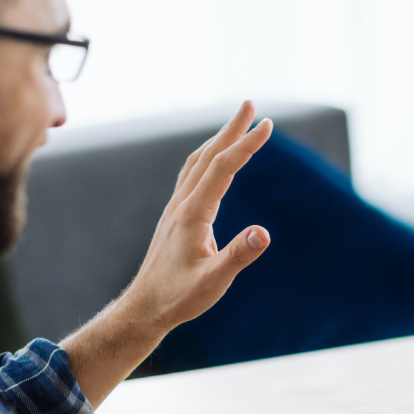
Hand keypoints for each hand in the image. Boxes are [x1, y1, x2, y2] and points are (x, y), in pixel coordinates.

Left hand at [61, 101, 272, 406]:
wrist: (145, 308)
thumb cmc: (179, 298)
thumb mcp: (213, 282)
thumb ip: (238, 256)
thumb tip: (264, 233)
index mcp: (193, 214)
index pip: (223, 169)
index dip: (245, 145)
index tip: (267, 125)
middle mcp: (182, 205)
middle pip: (208, 156)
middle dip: (231, 129)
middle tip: (251, 105)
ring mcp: (176, 210)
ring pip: (198, 164)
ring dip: (219, 141)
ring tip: (238, 125)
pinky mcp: (175, 218)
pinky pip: (192, 177)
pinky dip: (208, 159)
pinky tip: (214, 162)